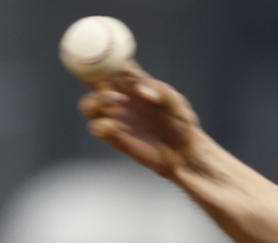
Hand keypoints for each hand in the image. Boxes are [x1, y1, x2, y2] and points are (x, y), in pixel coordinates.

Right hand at [78, 64, 204, 178]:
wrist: (183, 152)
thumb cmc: (180, 122)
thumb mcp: (175, 103)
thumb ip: (159, 92)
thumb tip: (140, 90)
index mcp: (132, 81)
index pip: (112, 62)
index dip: (102, 53)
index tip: (100, 48)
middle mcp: (118, 96)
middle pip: (91, 79)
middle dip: (86, 73)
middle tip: (97, 72)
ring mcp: (114, 116)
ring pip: (88, 104)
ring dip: (99, 100)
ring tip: (120, 101)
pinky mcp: (113, 136)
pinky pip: (96, 127)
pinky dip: (101, 125)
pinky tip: (115, 127)